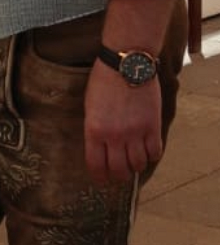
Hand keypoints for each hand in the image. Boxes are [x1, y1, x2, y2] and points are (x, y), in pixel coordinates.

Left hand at [84, 59, 162, 184]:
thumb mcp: (90, 106)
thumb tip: (100, 148)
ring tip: (135, 162)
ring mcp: (135, 132)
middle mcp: (114, 136)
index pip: (96, 166)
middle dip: (119, 176)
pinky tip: (149, 150)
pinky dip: (152, 155)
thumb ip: (94, 129)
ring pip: (138, 164)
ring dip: (136, 166)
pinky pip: (155, 152)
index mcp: (94, 131)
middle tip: (121, 174)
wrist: (127, 63)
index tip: (102, 181)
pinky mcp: (153, 126)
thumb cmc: (104, 80)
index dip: (100, 178)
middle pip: (119, 170)